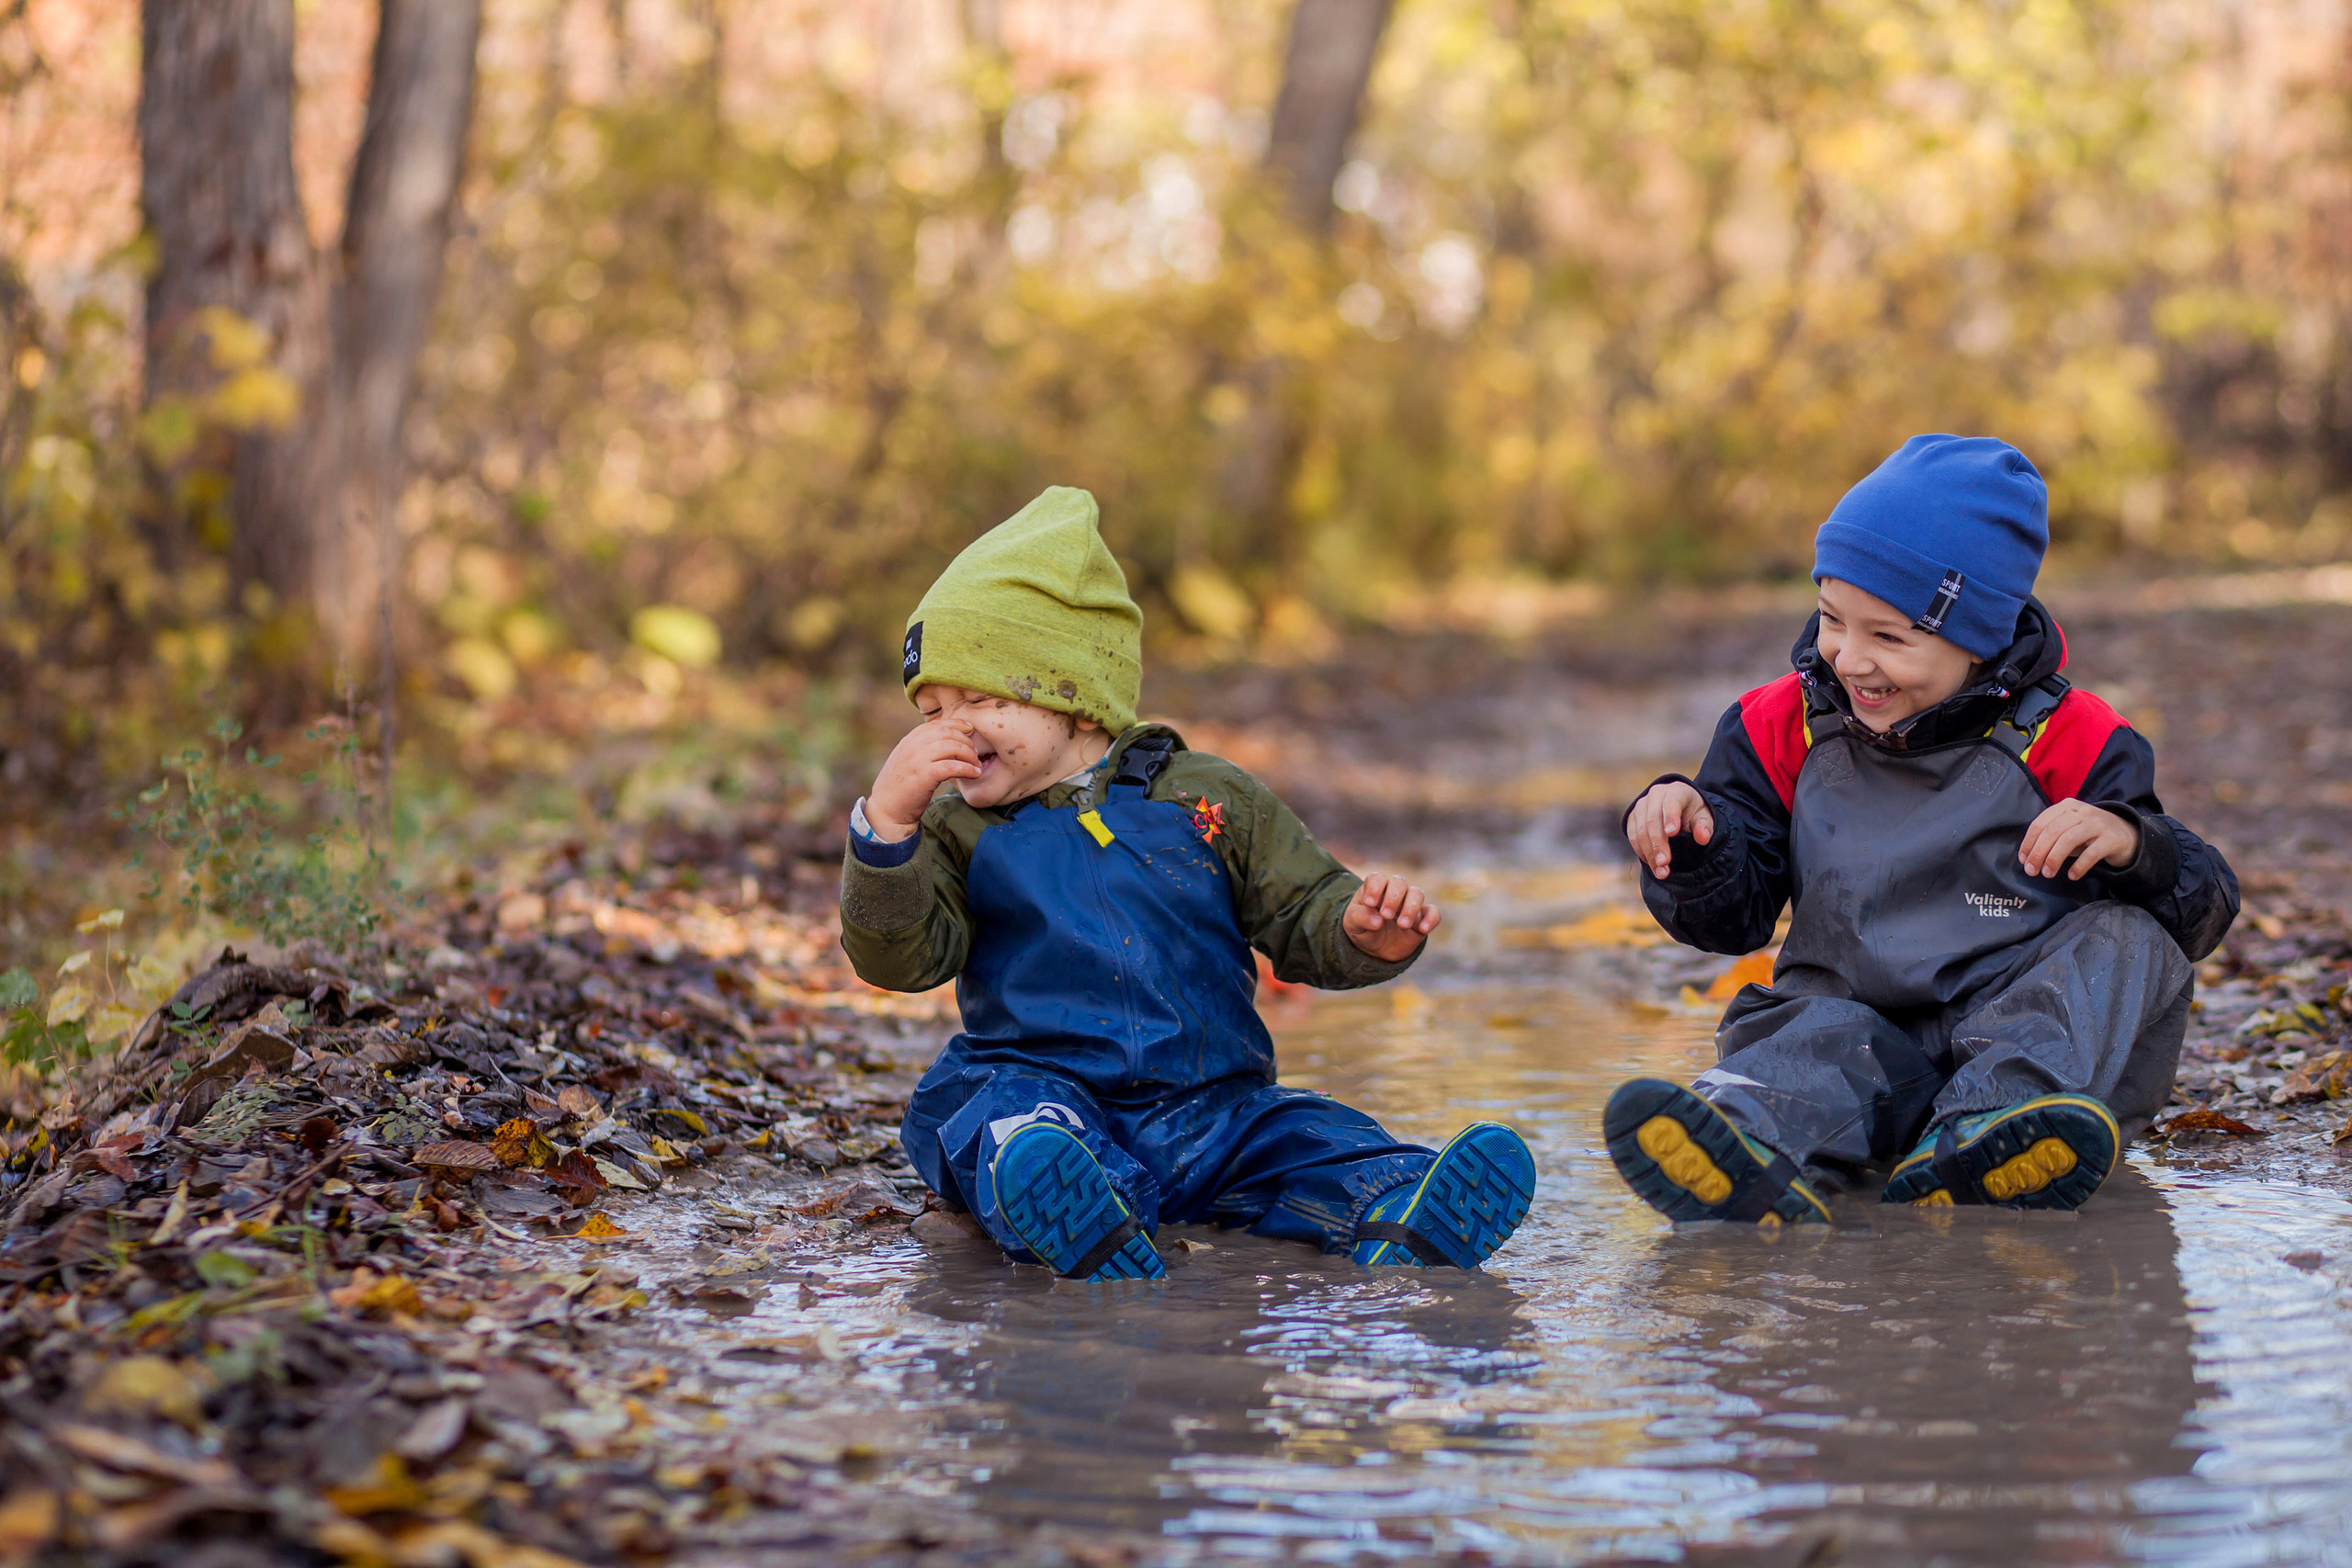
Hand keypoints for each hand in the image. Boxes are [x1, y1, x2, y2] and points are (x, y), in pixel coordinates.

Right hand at [864, 718, 982, 840]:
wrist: (886, 809)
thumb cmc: (900, 787)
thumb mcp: (907, 760)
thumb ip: (922, 749)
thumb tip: (948, 741)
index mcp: (909, 740)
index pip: (937, 724)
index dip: (957, 724)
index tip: (971, 730)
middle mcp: (912, 746)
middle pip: (947, 733)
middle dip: (966, 741)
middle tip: (976, 753)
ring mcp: (917, 760)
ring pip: (951, 747)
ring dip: (969, 755)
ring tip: (976, 765)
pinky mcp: (923, 776)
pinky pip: (951, 766)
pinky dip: (967, 769)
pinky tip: (974, 774)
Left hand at [1345, 873, 1440, 961]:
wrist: (1376, 949)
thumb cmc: (1363, 929)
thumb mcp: (1353, 925)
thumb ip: (1361, 918)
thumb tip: (1377, 920)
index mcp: (1374, 889)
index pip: (1377, 878)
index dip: (1375, 887)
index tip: (1370, 903)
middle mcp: (1393, 892)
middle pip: (1399, 882)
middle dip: (1393, 898)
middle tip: (1386, 915)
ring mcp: (1409, 903)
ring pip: (1417, 893)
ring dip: (1410, 908)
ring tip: (1402, 925)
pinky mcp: (1422, 917)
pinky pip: (1433, 912)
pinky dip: (1431, 919)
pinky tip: (1422, 930)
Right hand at [1627, 780, 1712, 879]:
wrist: (1677, 807)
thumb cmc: (1692, 813)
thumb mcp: (1704, 818)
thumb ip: (1704, 827)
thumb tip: (1703, 838)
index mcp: (1676, 791)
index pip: (1671, 802)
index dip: (1670, 817)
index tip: (1672, 833)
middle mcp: (1656, 794)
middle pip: (1652, 819)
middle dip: (1658, 843)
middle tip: (1664, 863)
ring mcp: (1641, 805)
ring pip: (1640, 830)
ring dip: (1649, 852)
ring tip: (1660, 871)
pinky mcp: (1632, 817)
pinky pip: (1633, 835)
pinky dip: (1641, 851)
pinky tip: (1652, 864)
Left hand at [2020, 799, 2140, 879]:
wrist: (2125, 834)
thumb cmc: (2088, 834)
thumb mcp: (2068, 829)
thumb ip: (2050, 838)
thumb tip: (2027, 858)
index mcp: (2066, 807)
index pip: (2041, 823)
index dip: (2029, 843)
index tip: (2023, 860)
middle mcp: (2081, 812)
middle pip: (2053, 831)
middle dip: (2038, 853)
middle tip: (2032, 871)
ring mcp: (2098, 824)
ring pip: (2069, 839)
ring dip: (2054, 859)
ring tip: (2048, 874)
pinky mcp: (2111, 839)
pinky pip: (2091, 853)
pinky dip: (2079, 866)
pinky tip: (2072, 875)